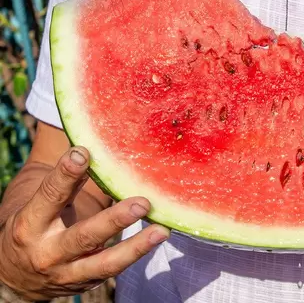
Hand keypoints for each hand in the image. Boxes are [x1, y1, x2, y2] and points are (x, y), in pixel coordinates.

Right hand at [0, 147, 169, 299]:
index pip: (49, 196)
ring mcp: (67, 273)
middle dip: (114, 220)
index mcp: (30, 224)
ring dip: (136, 247)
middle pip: (83, 236)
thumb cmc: (35, 226)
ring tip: (162, 230)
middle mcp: (47, 252)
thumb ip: (66, 183)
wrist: (14, 275)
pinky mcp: (85, 283)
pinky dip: (136, 254)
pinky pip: (113, 269)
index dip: (65, 174)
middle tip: (142, 203)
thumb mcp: (39, 205)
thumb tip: (97, 146)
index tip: (84, 152)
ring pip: (105, 263)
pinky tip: (156, 238)